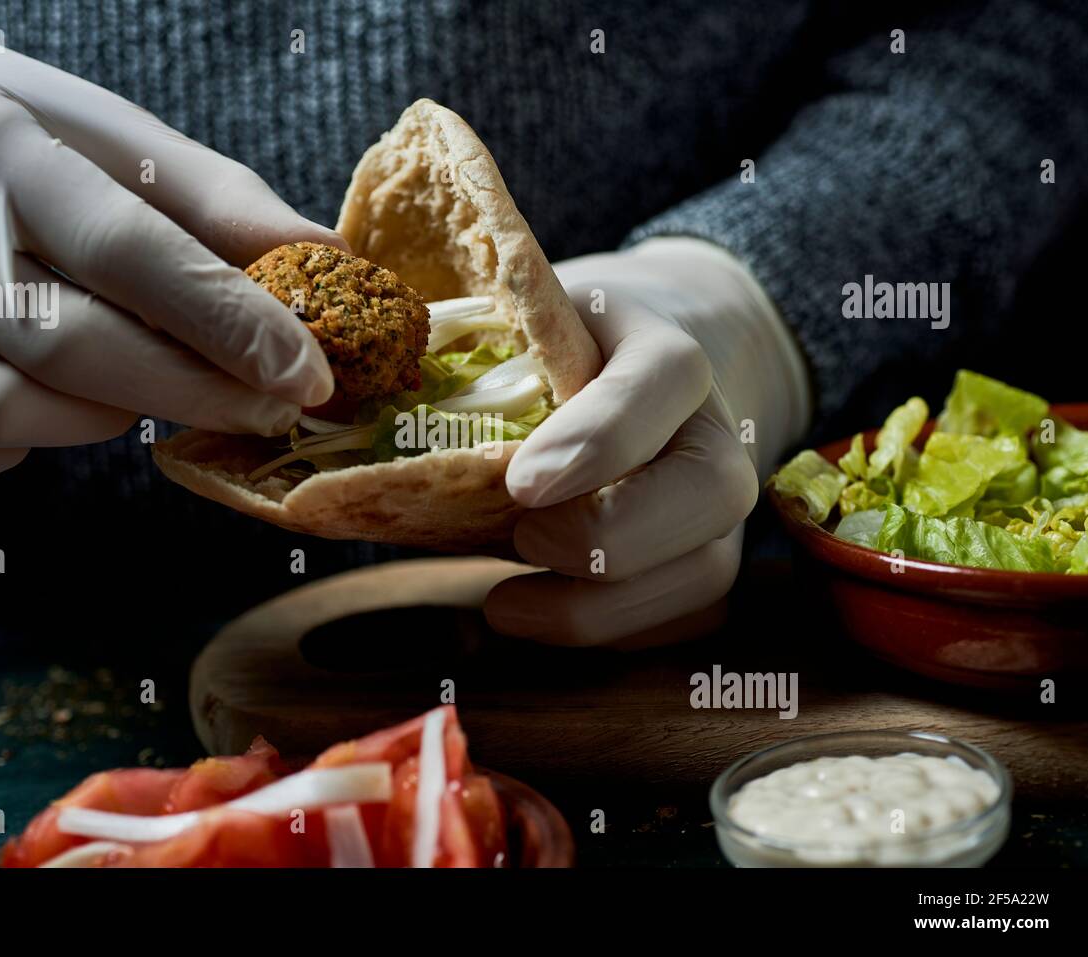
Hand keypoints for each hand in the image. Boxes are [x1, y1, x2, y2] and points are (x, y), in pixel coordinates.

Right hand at [0, 19, 339, 481]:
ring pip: (3, 412)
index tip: (311, 375)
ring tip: (140, 379)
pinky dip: (4, 448)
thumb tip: (328, 262)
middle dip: (194, 390)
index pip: (128, 248)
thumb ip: (214, 202)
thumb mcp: (101, 130)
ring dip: (101, 415)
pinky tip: (40, 402)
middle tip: (268, 406)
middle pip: (70, 346)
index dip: (230, 322)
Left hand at [485, 237, 811, 647]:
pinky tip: (540, 612)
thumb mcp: (534, 324)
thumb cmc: (566, 354)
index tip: (522, 483)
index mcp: (669, 351)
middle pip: (707, 493)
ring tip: (504, 603)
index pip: (665, 381)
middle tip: (520, 536)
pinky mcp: (707, 564)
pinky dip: (607, 630)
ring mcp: (720, 509)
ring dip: (596, 607)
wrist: (638, 371)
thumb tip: (367, 391)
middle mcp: (717, 431)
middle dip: (606, 534)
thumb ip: (489, 347)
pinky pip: (680, 621)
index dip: (600, 438)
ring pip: (700, 576)